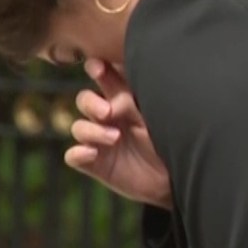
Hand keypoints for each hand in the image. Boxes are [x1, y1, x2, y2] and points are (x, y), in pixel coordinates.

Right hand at [65, 58, 171, 208]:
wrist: (174, 179)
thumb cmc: (171, 141)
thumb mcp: (156, 118)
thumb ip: (135, 106)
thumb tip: (113, 101)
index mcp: (124, 99)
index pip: (104, 78)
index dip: (97, 69)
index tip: (98, 68)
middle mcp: (108, 117)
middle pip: (84, 99)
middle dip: (91, 102)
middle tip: (107, 112)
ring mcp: (99, 140)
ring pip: (78, 127)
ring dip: (91, 130)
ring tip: (114, 138)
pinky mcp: (94, 163)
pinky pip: (73, 156)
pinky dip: (78, 153)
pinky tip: (92, 153)